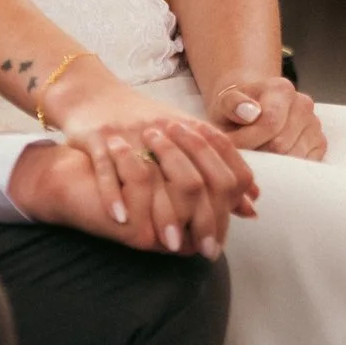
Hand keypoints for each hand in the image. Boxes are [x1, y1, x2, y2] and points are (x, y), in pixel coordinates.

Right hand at [40, 61, 256, 257]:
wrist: (93, 94)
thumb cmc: (145, 123)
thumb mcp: (188, 140)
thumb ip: (220, 171)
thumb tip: (252, 206)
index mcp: (193, 131)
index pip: (222, 171)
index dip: (227, 209)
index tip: (221, 239)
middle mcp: (165, 131)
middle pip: (193, 180)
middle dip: (201, 220)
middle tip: (203, 250)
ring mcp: (131, 133)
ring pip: (153, 177)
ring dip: (162, 213)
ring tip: (167, 244)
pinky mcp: (99, 136)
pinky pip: (109, 167)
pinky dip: (114, 195)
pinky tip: (121, 220)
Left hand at [208, 73, 324, 159]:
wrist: (251, 111)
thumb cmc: (237, 110)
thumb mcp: (225, 102)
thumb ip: (232, 104)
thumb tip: (250, 113)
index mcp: (282, 89)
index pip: (269, 124)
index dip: (247, 141)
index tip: (231, 146)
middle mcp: (303, 104)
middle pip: (280, 145)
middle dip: (257, 153)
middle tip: (242, 152)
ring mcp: (314, 125)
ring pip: (293, 159)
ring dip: (270, 163)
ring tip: (255, 152)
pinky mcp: (320, 144)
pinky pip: (303, 166)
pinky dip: (284, 168)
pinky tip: (271, 158)